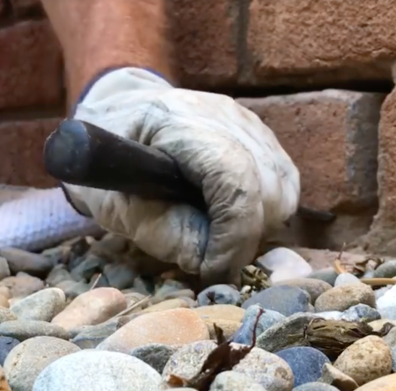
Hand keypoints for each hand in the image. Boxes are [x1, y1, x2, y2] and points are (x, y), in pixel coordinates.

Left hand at [63, 67, 300, 283]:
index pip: (233, 175)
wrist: (118, 118)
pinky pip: (283, 183)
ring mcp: (246, 121)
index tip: (213, 270)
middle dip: (245, 236)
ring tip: (219, 235)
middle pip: (267, 186)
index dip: (233, 232)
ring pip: (283, 188)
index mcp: (176, 121)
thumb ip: (161, 232)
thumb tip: (210, 261)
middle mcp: (222, 114)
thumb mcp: (116, 207)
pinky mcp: (261, 134)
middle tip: (212, 258)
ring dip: (258, 226)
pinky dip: (264, 210)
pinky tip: (229, 216)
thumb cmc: (111, 166)